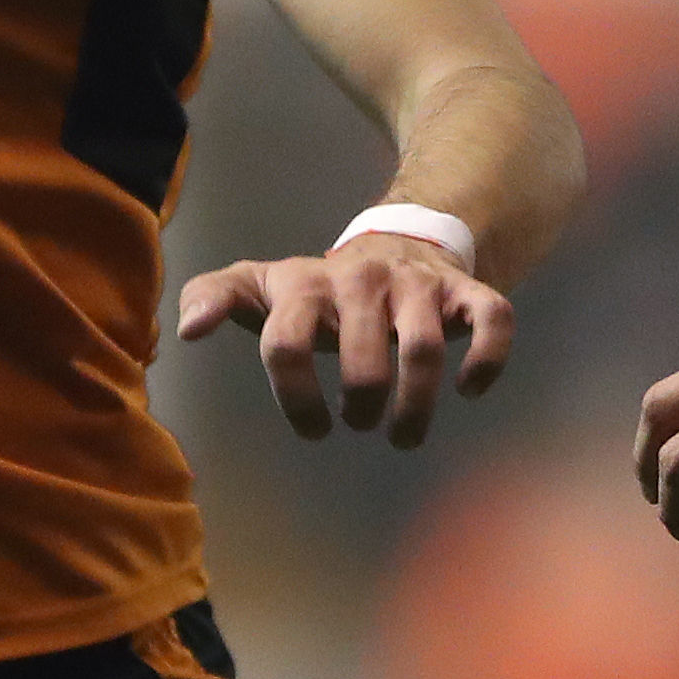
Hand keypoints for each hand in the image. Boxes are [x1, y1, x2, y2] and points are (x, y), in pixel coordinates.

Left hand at [179, 233, 514, 449]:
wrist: (395, 243)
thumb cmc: (319, 288)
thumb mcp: (262, 286)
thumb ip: (215, 295)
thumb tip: (185, 329)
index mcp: (306, 284)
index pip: (285, 342)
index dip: (294, 397)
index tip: (313, 428)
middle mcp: (363, 279)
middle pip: (361, 358)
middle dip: (361, 405)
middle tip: (360, 422)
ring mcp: (418, 285)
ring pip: (424, 347)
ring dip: (415, 405)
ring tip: (404, 435)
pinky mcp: (467, 290)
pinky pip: (494, 320)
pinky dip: (487, 361)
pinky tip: (469, 390)